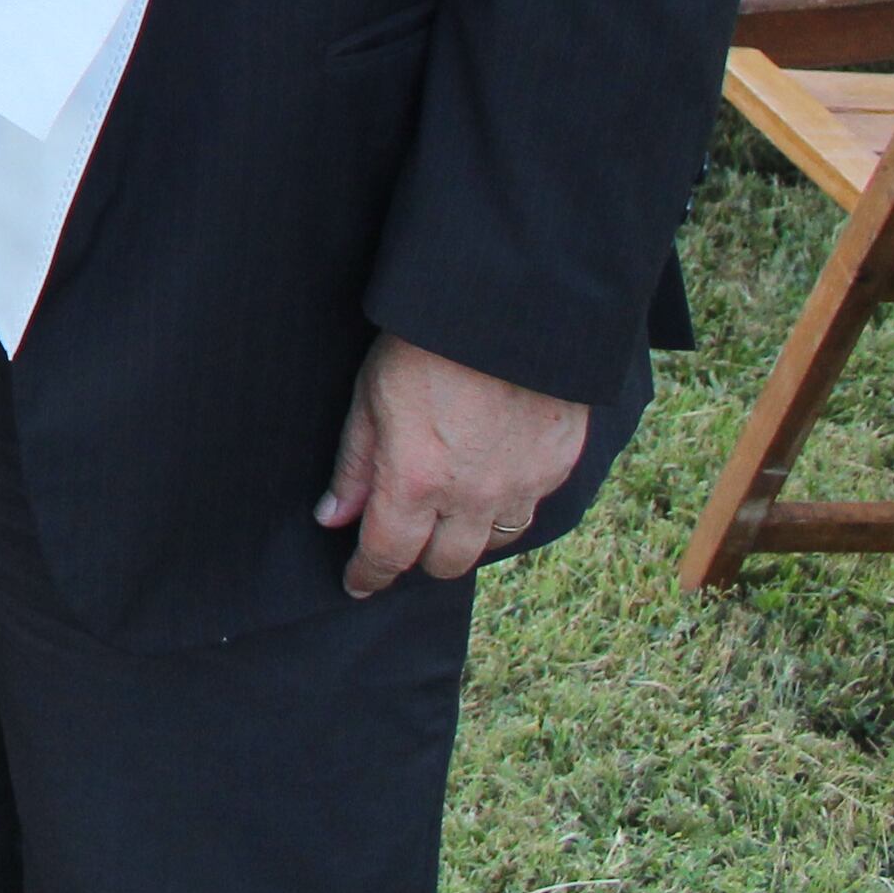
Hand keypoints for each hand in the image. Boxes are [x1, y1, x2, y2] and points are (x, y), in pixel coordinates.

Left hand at [316, 333, 589, 596]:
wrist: (506, 308)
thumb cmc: (424, 344)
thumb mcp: (370, 397)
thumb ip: (355, 466)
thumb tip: (335, 518)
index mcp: (416, 481)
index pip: (388, 553)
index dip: (369, 574)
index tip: (358, 584)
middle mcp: (472, 497)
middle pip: (445, 563)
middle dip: (419, 557)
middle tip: (404, 536)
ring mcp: (522, 486)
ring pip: (492, 543)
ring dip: (465, 535)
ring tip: (447, 509)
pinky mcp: (558, 466)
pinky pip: (529, 508)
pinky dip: (505, 504)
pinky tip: (490, 478)